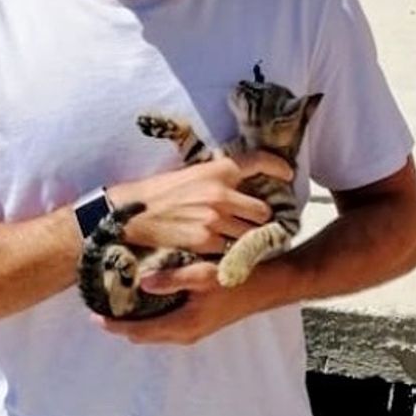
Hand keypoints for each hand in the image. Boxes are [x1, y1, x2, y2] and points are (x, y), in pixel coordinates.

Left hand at [92, 263, 260, 344]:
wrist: (270, 286)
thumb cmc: (238, 279)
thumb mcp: (204, 275)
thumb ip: (172, 279)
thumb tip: (142, 281)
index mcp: (183, 326)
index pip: (137, 332)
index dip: (113, 324)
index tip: (92, 312)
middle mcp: (185, 334)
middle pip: (142, 335)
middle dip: (121, 324)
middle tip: (102, 303)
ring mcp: (194, 330)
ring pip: (154, 331)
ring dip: (136, 320)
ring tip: (119, 300)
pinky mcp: (200, 323)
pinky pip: (166, 325)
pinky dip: (152, 316)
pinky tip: (147, 297)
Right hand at [106, 151, 292, 253]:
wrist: (127, 214)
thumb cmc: (157, 193)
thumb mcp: (191, 175)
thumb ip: (219, 180)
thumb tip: (244, 187)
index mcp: (218, 170)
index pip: (259, 161)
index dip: (278, 167)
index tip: (288, 174)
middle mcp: (221, 193)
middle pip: (263, 210)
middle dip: (260, 220)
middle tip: (254, 225)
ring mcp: (215, 218)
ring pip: (251, 234)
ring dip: (248, 240)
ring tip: (239, 242)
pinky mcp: (205, 241)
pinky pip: (231, 251)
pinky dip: (229, 254)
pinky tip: (222, 253)